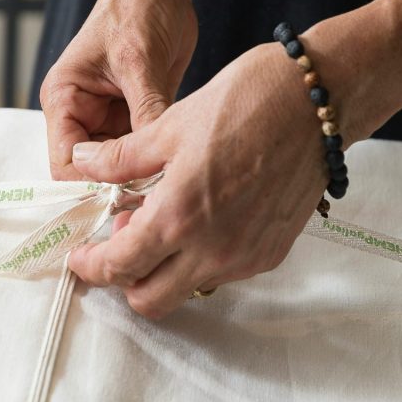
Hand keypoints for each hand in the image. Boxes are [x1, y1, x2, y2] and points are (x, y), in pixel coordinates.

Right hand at [40, 0, 196, 179]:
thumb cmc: (137, 4)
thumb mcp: (140, 59)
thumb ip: (145, 111)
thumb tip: (155, 162)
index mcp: (65, 98)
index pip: (67, 163)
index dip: (93, 185)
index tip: (129, 197)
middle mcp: (83, 112)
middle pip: (94, 169)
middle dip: (123, 183)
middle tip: (161, 197)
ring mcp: (112, 114)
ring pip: (123, 162)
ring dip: (145, 172)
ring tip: (176, 182)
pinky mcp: (139, 110)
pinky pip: (147, 146)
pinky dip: (161, 156)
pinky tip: (183, 163)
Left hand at [67, 43, 329, 317]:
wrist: (318, 101)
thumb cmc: (246, 102)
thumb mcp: (170, 126)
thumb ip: (121, 159)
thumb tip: (83, 164)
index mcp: (178, 216)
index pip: (118, 267)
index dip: (91, 265)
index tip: (83, 253)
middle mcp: (213, 250)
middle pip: (150, 299)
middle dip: (126, 277)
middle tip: (125, 235)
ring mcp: (246, 256)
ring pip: (189, 288)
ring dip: (167, 267)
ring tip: (170, 216)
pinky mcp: (273, 252)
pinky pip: (225, 272)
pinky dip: (203, 257)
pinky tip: (206, 215)